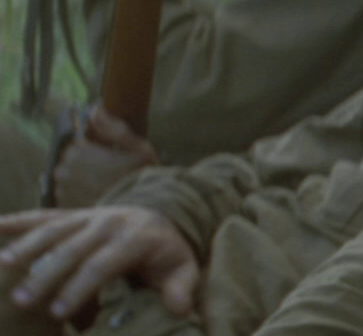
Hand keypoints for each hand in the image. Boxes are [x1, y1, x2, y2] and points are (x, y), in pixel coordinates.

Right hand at [0, 206, 197, 319]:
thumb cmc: (167, 252)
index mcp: (136, 238)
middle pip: (72, 248)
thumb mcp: (182, 269)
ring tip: (2, 265)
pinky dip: (19, 220)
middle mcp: (109, 222)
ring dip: (27, 246)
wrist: (162, 215)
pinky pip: (44, 215)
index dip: (80, 287)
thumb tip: (181, 309)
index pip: (103, 264)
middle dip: (47, 274)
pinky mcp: (73, 213)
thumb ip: (181, 288)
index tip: (59, 312)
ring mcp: (89, 215)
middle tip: (23, 300)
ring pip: (54, 229)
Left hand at [51, 108, 157, 208]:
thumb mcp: (138, 148)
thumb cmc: (141, 179)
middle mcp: (64, 170)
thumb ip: (114, 128)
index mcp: (79, 152)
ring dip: (78, 179)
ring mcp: (61, 190)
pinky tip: (95, 197)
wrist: (139, 214)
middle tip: (106, 172)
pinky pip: (65, 195)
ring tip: (101, 186)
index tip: (107, 156)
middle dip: (83, 163)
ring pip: (65, 177)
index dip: (91, 149)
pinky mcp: (63, 207)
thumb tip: (96, 109)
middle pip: (68, 160)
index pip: (74, 142)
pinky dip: (77, 194)